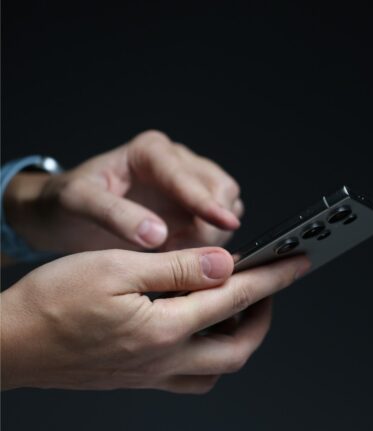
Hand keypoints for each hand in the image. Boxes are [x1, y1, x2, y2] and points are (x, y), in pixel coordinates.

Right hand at [0, 247, 308, 392]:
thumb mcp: (114, 266)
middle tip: (267, 286)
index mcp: (164, 328)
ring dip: (238, 338)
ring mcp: (152, 375)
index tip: (299, 262)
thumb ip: (175, 268)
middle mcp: (165, 359)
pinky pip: (191, 377)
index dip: (274, 277)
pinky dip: (208, 354)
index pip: (236, 299)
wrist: (8, 346)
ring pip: (218, 369)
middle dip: (263, 316)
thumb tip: (225, 264)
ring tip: (234, 305)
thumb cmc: (51, 302)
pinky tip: (197, 328)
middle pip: (239, 348)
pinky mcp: (138, 379)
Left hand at [4, 130, 242, 253]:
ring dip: (213, 234)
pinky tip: (181, 254)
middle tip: (180, 251)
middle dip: (211, 223)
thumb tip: (157, 234)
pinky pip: (220, 224)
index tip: (226, 223)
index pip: (188, 178)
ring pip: (229, 205)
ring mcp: (189, 184)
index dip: (207, 203)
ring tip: (174, 252)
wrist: (60, 216)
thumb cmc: (64, 203)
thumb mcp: (77, 203)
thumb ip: (115, 215)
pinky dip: (211, 242)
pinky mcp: (195, 208)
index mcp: (150, 152)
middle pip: (221, 188)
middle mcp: (177, 162)